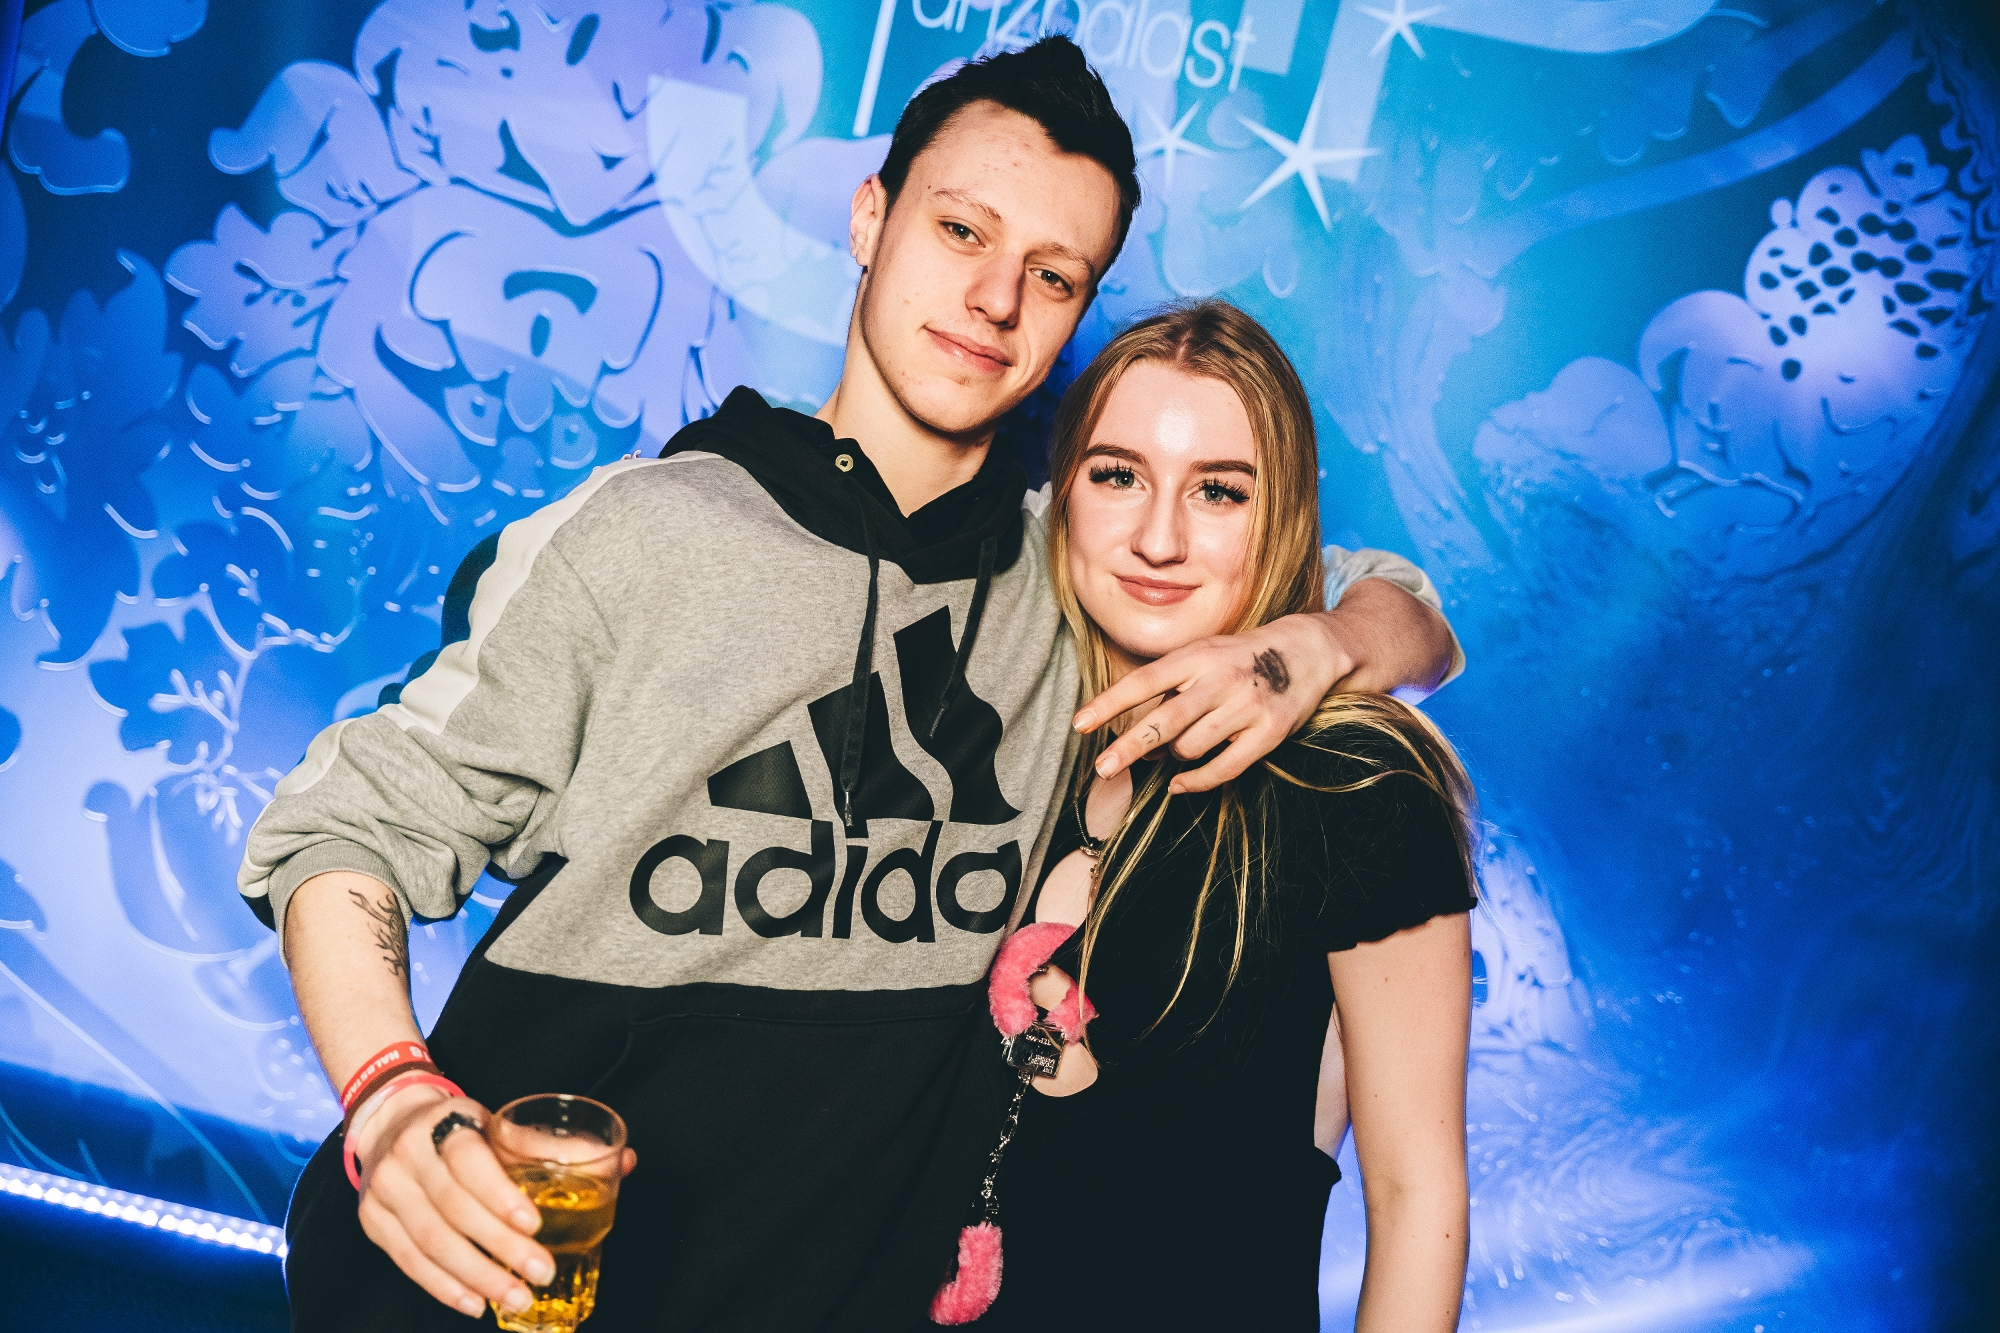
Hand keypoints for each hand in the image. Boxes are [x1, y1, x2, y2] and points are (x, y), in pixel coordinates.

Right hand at [351, 1084, 637, 1318]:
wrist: (392, 1121)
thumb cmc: (460, 1128)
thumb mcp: (499, 1124)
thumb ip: (553, 1147)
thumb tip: (625, 1161)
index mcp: (446, 1123)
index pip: (470, 1160)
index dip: (500, 1195)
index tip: (533, 1222)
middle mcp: (408, 1155)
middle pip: (453, 1208)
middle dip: (499, 1246)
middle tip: (540, 1271)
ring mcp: (385, 1190)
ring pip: (430, 1241)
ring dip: (476, 1276)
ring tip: (515, 1296)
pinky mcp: (373, 1222)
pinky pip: (408, 1261)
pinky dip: (443, 1286)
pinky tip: (474, 1302)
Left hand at [1075, 612, 1346, 794]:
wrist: (1306, 650)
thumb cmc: (1238, 658)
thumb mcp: (1201, 656)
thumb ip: (1168, 689)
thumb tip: (1135, 739)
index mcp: (1196, 656)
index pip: (1143, 682)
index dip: (1109, 704)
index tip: (1080, 724)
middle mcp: (1220, 679)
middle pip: (1164, 721)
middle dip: (1129, 748)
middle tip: (1102, 769)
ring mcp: (1246, 707)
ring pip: (1190, 748)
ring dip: (1174, 758)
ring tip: (1179, 749)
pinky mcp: (1269, 733)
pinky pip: (1222, 768)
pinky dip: (1195, 781)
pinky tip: (1179, 786)